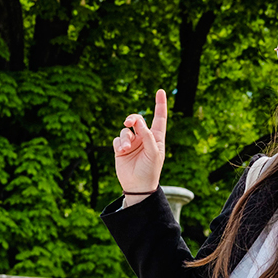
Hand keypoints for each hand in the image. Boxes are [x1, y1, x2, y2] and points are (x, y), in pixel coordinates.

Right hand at [112, 89, 166, 205]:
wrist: (138, 186)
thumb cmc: (150, 171)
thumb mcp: (153, 153)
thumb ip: (148, 137)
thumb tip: (139, 123)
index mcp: (156, 138)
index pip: (159, 118)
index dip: (160, 104)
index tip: (160, 91)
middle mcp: (144, 138)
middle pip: (138, 120)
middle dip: (133, 118)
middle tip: (128, 122)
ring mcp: (132, 143)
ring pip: (126, 130)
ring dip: (125, 137)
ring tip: (126, 148)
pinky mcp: (121, 149)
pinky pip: (117, 139)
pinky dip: (119, 144)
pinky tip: (122, 151)